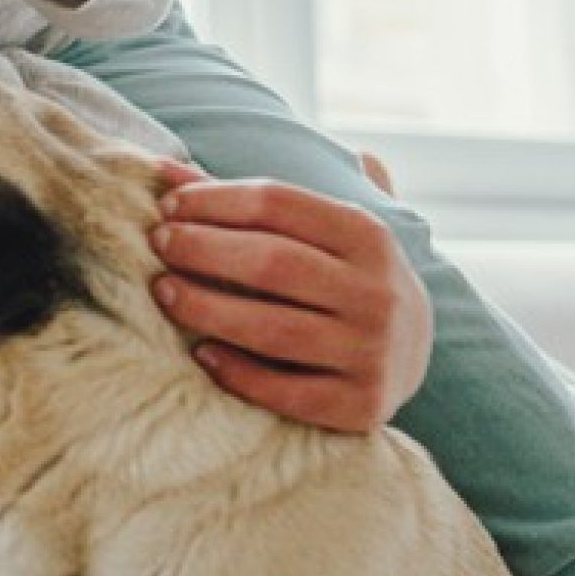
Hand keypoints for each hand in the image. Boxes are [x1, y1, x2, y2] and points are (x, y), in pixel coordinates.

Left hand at [146, 166, 428, 431]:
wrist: (416, 354)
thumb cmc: (343, 278)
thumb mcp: (323, 231)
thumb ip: (255, 201)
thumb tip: (165, 170)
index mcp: (369, 235)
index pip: (279, 203)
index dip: (216, 199)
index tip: (168, 205)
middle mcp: (377, 292)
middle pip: (272, 262)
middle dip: (204, 249)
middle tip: (158, 243)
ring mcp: (372, 351)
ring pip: (273, 330)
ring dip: (208, 309)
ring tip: (163, 292)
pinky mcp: (362, 406)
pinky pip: (288, 393)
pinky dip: (239, 374)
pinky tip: (202, 354)